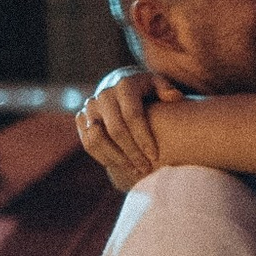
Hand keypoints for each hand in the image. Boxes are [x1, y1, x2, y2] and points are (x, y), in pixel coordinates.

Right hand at [77, 68, 177, 189]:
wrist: (118, 85)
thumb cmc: (145, 89)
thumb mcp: (158, 84)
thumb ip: (167, 89)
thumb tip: (174, 97)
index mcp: (124, 86)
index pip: (132, 115)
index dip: (143, 137)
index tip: (155, 156)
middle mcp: (104, 95)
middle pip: (116, 129)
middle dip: (132, 152)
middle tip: (146, 168)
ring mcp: (90, 107)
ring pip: (97, 138)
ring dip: (116, 158)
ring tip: (135, 171)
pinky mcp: (81, 118)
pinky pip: (88, 143)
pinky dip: (104, 157)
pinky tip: (122, 166)